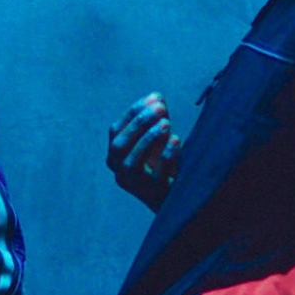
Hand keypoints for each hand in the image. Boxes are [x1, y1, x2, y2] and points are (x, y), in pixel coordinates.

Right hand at [107, 92, 181, 210]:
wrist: (178, 197)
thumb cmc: (164, 162)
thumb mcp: (158, 138)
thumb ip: (156, 118)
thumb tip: (156, 98)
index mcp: (117, 156)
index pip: (116, 130)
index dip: (133, 113)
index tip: (154, 98)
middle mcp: (120, 172)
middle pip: (119, 146)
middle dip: (138, 124)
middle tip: (159, 108)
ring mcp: (135, 187)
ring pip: (131, 162)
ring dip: (147, 139)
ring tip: (166, 123)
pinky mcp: (154, 196)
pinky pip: (157, 175)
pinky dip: (166, 155)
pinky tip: (175, 139)